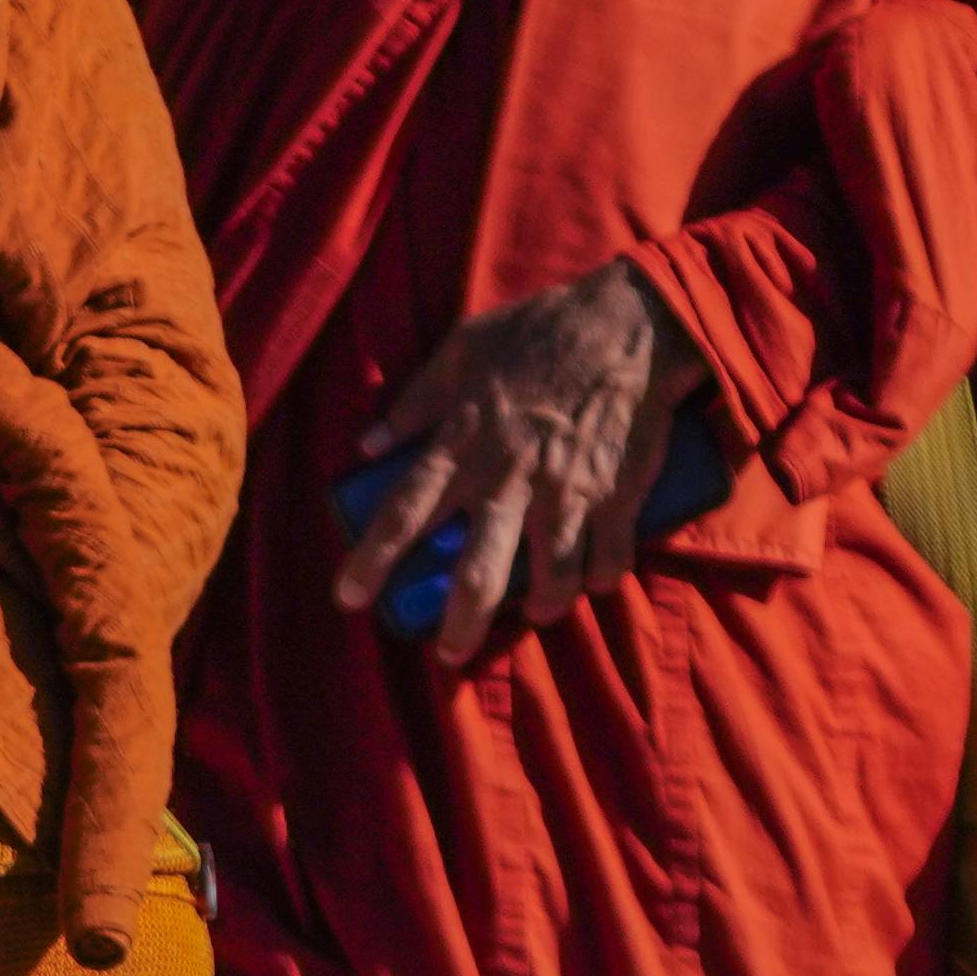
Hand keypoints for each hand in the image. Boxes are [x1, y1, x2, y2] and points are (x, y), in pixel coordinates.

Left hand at [328, 261, 701, 673]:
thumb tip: (369, 445)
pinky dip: (599, 577)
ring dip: (542, 605)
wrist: (627, 322)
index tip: (349, 598)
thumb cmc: (537, 330)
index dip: (372, 559)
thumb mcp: (461, 349)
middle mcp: (509, 476)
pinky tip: (591, 581)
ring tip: (535, 613)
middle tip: (449, 653)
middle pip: (476, 570)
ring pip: (549, 578)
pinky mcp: (617, 495)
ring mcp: (566, 491)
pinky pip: (607, 558)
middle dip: (459, 623)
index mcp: (464, 442)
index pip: (404, 511)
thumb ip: (414, 401)